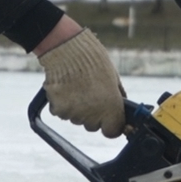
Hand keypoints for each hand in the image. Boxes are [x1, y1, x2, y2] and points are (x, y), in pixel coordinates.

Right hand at [35, 22, 125, 136]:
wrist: (67, 49)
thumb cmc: (92, 60)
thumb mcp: (113, 78)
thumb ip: (117, 98)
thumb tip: (122, 109)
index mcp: (111, 107)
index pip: (112, 132)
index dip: (110, 125)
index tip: (108, 118)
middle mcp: (93, 115)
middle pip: (93, 126)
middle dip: (92, 115)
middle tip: (89, 95)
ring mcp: (74, 114)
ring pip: (76, 119)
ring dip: (77, 109)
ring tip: (76, 87)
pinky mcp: (58, 110)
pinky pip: (61, 112)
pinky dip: (62, 104)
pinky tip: (65, 87)